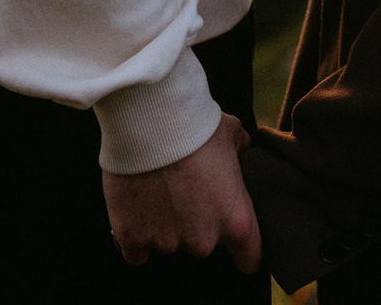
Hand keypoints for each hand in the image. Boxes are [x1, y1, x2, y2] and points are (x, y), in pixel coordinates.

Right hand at [102, 113, 261, 272]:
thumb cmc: (196, 125)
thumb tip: (246, 152)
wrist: (150, 120)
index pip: (249, 260)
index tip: (232, 243)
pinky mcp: (132, 238)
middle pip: (201, 246)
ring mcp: (166, 242)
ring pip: (166, 244)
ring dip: (161, 225)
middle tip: (182, 192)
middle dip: (193, 225)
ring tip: (155, 191)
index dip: (242, 252)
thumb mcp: (233, 134)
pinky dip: (133, 236)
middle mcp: (203, 240)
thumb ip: (242, 152)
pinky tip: (133, 212)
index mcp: (236, 221)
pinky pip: (135, 251)